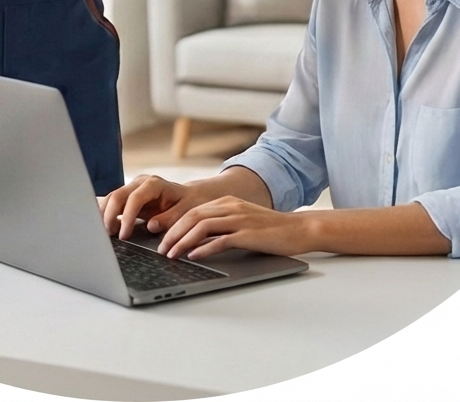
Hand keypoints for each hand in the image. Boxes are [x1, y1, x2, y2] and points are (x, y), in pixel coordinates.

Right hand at [99, 174, 219, 239]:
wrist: (189, 196)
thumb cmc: (188, 204)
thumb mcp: (185, 212)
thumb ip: (169, 219)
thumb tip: (151, 225)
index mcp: (154, 184)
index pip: (134, 198)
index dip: (127, 217)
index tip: (124, 235)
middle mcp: (140, 182)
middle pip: (118, 195)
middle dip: (110, 216)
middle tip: (109, 236)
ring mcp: (133, 187)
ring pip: (111, 197)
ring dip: (105, 215)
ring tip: (106, 234)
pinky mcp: (128, 194)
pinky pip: (113, 202)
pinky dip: (107, 213)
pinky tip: (106, 227)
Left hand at [157, 196, 312, 260]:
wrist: (299, 229)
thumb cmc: (270, 230)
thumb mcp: (242, 221)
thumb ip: (221, 226)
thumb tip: (196, 241)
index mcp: (226, 202)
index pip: (192, 210)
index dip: (174, 225)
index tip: (162, 239)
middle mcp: (230, 207)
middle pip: (192, 216)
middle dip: (173, 233)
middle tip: (161, 250)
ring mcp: (239, 219)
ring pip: (202, 226)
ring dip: (183, 241)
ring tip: (172, 255)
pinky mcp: (248, 234)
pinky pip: (220, 240)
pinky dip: (204, 248)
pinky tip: (194, 257)